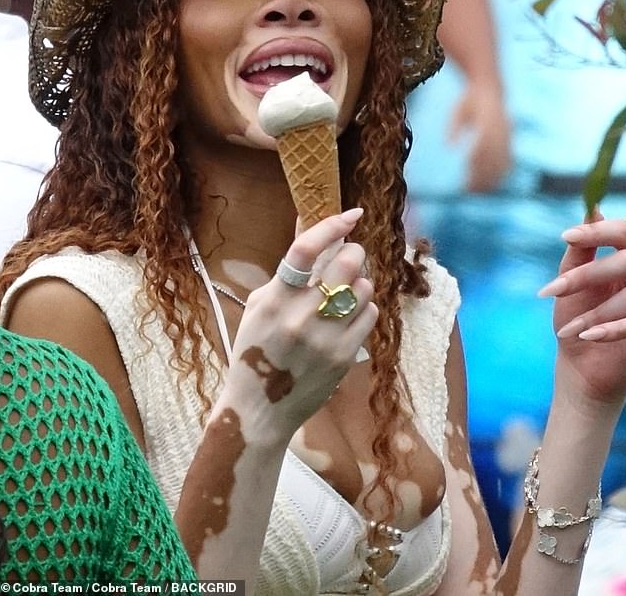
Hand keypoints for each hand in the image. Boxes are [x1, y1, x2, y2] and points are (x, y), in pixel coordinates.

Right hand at [224, 208, 376, 441]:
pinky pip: (370, 314)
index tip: (351, 215)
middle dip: (353, 253)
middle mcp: (300, 317)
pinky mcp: (344, 357)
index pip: (305, 249)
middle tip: (349, 256)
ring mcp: (325, 338)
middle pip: (347, 263)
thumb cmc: (255, 350)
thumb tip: (306, 223)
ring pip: (363, 288)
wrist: (260, 410)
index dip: (331, 225)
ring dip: (357, 284)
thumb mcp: (260, 305)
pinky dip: (363, 309)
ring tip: (343, 295)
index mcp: (274, 300)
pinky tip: (346, 319)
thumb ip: (288, 269)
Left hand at [447, 84, 510, 192]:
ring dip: (491, 178)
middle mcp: (500, 130)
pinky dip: (501, 174)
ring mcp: (507, 135)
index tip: (465, 174)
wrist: (490, 89)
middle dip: (481, 176)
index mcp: (487, 120)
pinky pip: (509, 160)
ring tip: (477, 191)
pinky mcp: (510, 140)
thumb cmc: (468, 101)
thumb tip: (450, 147)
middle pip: (493, 158)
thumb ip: (454, 127)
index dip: (475, 163)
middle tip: (468, 190)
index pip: (482, 145)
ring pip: (502, 162)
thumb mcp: (457, 110)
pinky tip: (492, 185)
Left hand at [538, 214, 625, 405]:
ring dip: (594, 314)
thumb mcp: (574, 276)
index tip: (568, 236)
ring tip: (567, 328)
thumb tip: (592, 208)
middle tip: (554, 289)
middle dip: (587, 276)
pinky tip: (586, 336)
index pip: (623, 233)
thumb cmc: (576, 312)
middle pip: (625, 262)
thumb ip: (583, 247)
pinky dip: (610, 330)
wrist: (582, 362)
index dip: (598, 233)